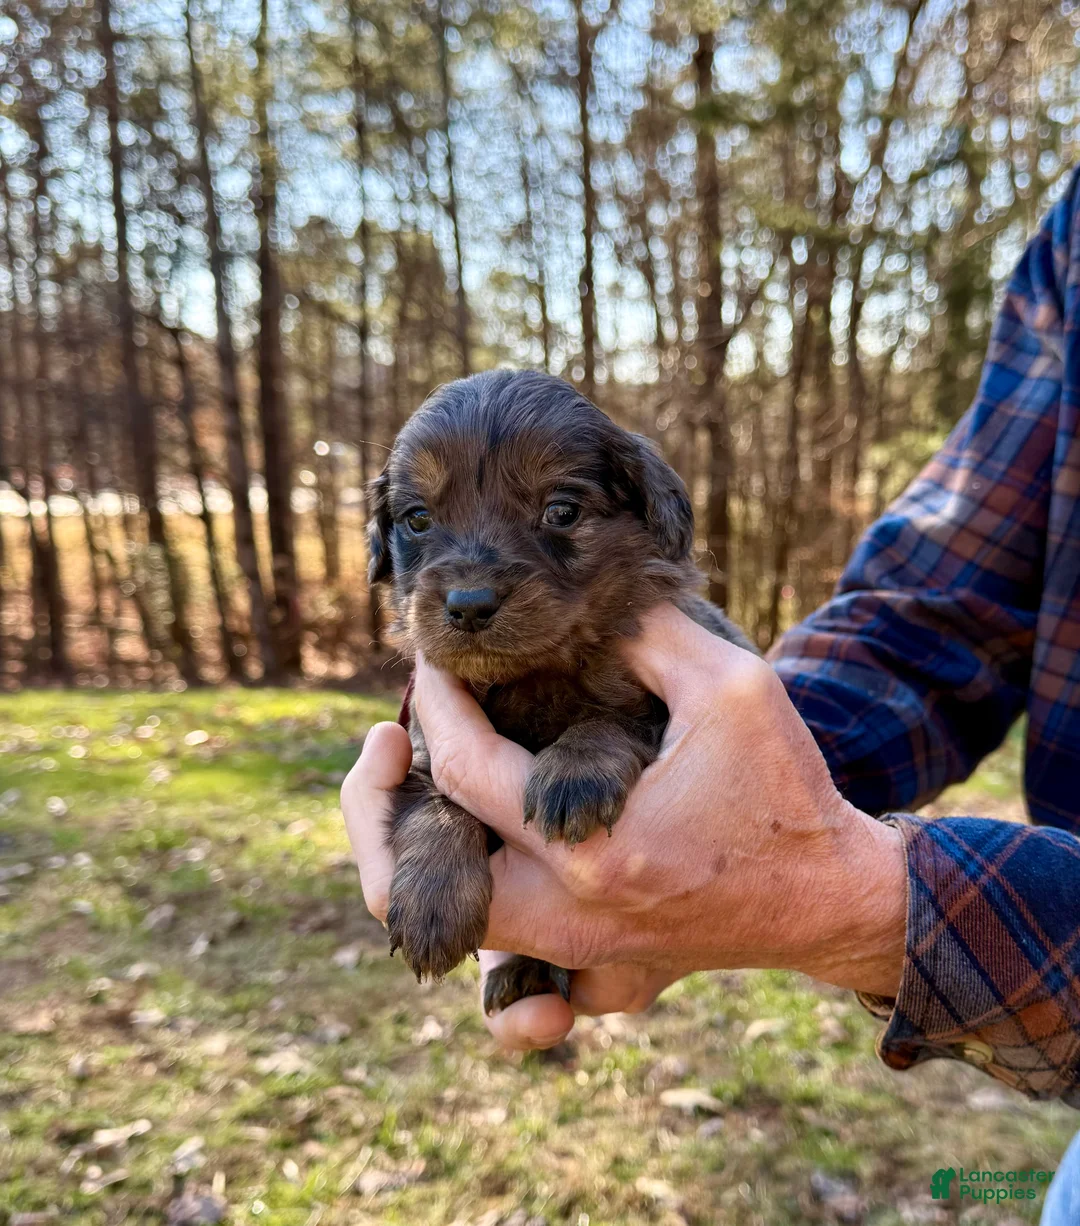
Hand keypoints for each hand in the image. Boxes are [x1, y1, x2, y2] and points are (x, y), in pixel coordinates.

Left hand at [343, 604, 906, 1047]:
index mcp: (594, 849)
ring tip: (419, 786)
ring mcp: (577, 954)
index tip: (430, 660)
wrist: (831, 898)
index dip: (435, 701)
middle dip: (376, 807)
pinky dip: (472, 905)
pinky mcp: (595, 967)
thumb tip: (581, 604)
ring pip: (450, 927)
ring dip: (419, 855)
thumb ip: (650, 634)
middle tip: (384, 743)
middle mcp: (570, 917)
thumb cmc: (786, 793)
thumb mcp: (733, 689)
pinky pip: (501, 961)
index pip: (465, 769)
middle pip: (419, 883)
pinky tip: (480, 847)